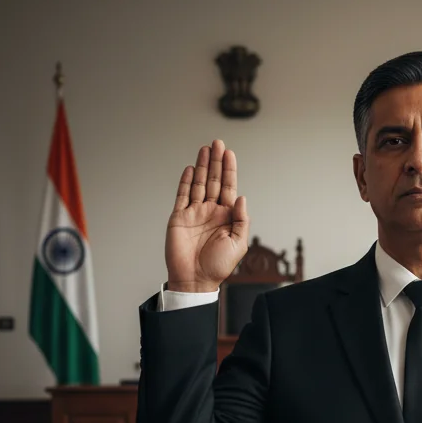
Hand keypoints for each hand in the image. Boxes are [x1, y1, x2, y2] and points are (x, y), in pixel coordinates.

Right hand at [165, 139, 248, 291]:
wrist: (195, 280)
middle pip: (214, 181)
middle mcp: (211, 212)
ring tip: (205, 148)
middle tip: (217, 143)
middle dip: (216, 162)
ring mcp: (194, 213)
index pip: (229, 188)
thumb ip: (242, 221)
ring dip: (203, 166)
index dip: (229, 170)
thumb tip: (242, 198)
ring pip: (199, 184)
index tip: (229, 153)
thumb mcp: (238, 245)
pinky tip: (192, 169)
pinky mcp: (179, 217)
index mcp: (227, 217)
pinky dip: (186, 181)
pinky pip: (183, 195)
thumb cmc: (218, 267)